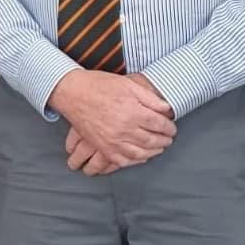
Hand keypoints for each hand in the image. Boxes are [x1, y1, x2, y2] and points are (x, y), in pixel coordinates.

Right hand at [49, 70, 175, 172]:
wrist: (73, 93)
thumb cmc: (98, 86)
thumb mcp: (127, 84)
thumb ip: (149, 97)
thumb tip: (166, 108)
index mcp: (132, 112)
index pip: (160, 124)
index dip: (169, 127)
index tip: (171, 127)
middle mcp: (124, 129)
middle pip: (153, 140)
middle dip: (164, 140)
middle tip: (169, 138)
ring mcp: (113, 141)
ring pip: (141, 153)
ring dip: (154, 152)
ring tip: (159, 148)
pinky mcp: (104, 147)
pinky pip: (124, 160)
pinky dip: (136, 160)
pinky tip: (141, 156)